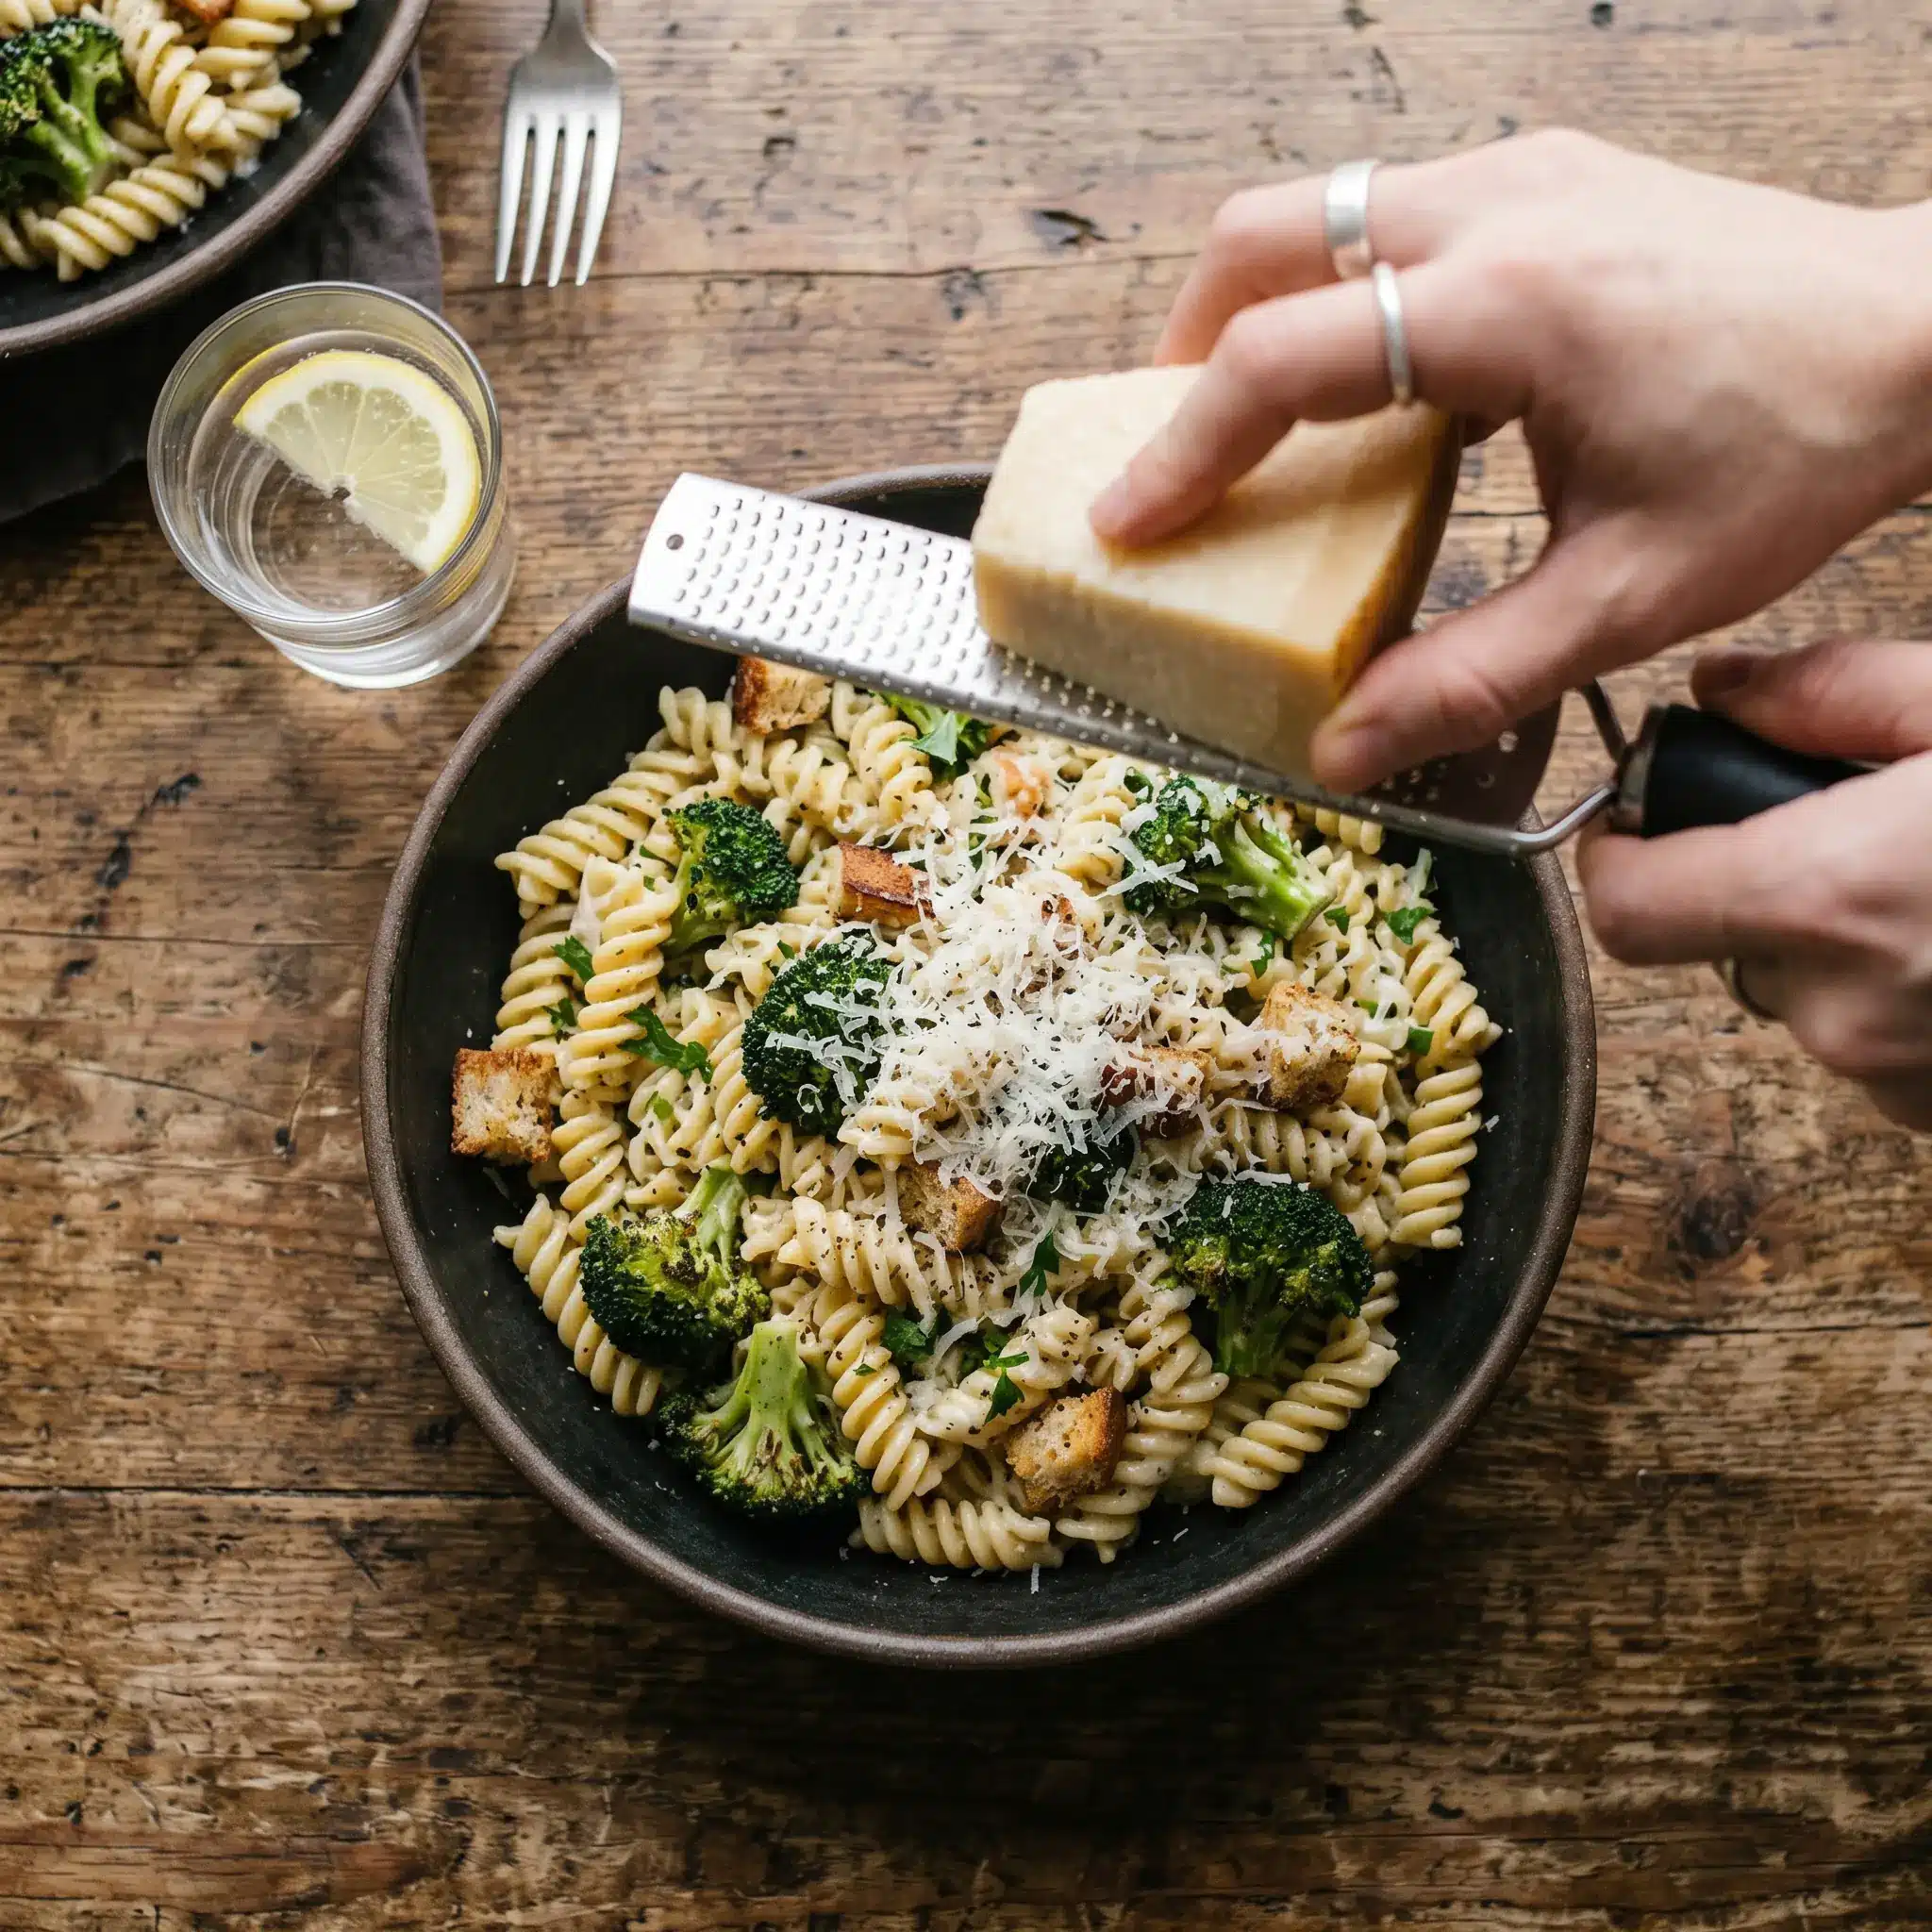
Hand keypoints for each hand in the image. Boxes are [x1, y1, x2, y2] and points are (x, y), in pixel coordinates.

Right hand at [1088, 132, 1931, 792]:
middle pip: (1262, 234)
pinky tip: (1366, 384)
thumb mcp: (1633, 596)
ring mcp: (1527, 171)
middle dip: (1188, 346)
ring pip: (1319, 205)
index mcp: (1513, 304)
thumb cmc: (1802, 444)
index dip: (1181, 450)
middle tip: (1173, 453)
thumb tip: (1350, 747)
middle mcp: (1503, 206)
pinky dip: (1334, 289)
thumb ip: (1475, 676)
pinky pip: (1389, 211)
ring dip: (1256, 307)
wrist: (1928, 332)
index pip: (1282, 359)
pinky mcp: (1550, 175)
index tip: (1124, 522)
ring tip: (1248, 422)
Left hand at [1580, 637, 1931, 1129]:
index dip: (1618, 863)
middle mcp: (1840, 1010)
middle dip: (1756, 886)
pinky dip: (1898, 997)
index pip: (1625, 911)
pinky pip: (1874, 1048)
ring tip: (1926, 881)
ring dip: (1835, 945)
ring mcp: (1893, 1077)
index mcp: (1826, 898)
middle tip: (1851, 828)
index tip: (1637, 829)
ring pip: (1802, 997)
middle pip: (1716, 945)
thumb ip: (1831, 692)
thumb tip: (1721, 688)